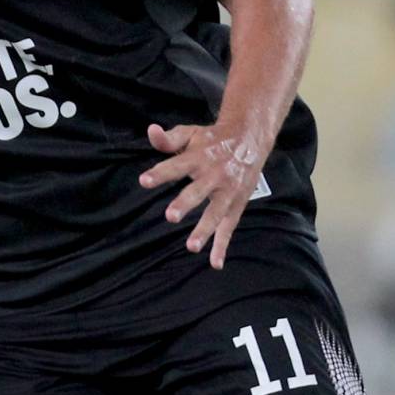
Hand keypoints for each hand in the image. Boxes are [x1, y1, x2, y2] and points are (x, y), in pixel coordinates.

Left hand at [139, 121, 265, 268]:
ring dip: (204, 230)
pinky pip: (228, 227)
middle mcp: (213, 175)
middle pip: (198, 191)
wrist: (249, 138)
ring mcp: (227, 192)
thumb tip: (150, 131)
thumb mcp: (190, 134)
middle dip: (185, 204)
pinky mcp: (236, 205)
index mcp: (198, 157)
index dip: (160, 173)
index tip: (144, 181)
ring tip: (191, 247)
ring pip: (215, 213)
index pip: (176, 165)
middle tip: (171, 216)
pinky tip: (215, 264)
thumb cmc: (212, 139)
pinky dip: (222, 246)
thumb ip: (169, 139)